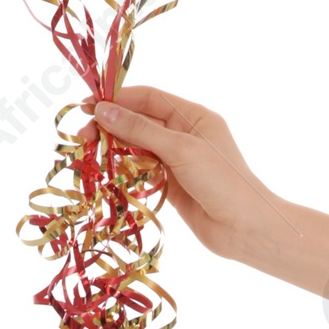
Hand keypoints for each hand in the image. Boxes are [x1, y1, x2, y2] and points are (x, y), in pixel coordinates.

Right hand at [87, 86, 295, 264]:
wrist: (245, 229)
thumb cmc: (221, 182)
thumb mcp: (180, 150)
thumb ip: (140, 131)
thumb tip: (103, 110)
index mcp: (193, 116)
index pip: (149, 98)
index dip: (117, 99)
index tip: (87, 105)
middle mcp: (184, 134)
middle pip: (139, 122)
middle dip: (111, 126)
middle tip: (83, 136)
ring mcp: (177, 160)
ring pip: (137, 147)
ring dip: (114, 148)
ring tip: (89, 153)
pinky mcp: (170, 184)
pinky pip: (141, 170)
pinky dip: (123, 170)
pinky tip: (106, 171)